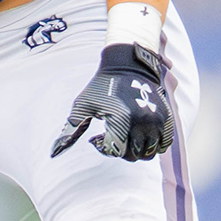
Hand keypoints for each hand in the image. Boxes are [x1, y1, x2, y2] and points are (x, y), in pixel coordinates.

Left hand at [50, 43, 174, 161]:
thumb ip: (70, 130)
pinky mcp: (166, 117)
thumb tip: (54, 153)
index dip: (103, 148)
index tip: (96, 137)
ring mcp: (157, 120)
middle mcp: (142, 121)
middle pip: (133, 156)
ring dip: (137, 150)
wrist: (127, 64)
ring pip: (150, 153)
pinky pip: (164, 144)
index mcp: (121, 119)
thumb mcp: (82, 105)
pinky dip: (153, 145)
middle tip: (112, 137)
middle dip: (120, 151)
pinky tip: (140, 135)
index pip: (115, 151)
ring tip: (126, 137)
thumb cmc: (100, 86)